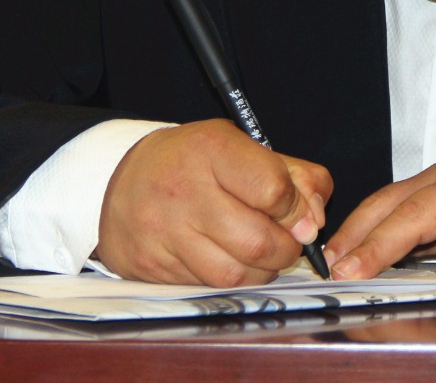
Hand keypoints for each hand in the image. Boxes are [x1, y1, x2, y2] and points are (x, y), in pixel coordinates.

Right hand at [95, 120, 331, 286]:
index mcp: (211, 149)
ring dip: (263, 271)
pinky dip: (232, 281)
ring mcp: (164, 232)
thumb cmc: (194, 162)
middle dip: (287, 249)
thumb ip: (293, 175)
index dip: (297, 208)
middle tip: (288, 243)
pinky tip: (231, 261)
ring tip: (262, 255)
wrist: (120, 180)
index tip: (299, 214)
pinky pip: (209, 287)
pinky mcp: (152, 266)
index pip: (273, 189)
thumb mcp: (242, 148)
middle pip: (258, 241)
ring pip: (235, 274)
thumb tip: (315, 219)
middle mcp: (184, 190)